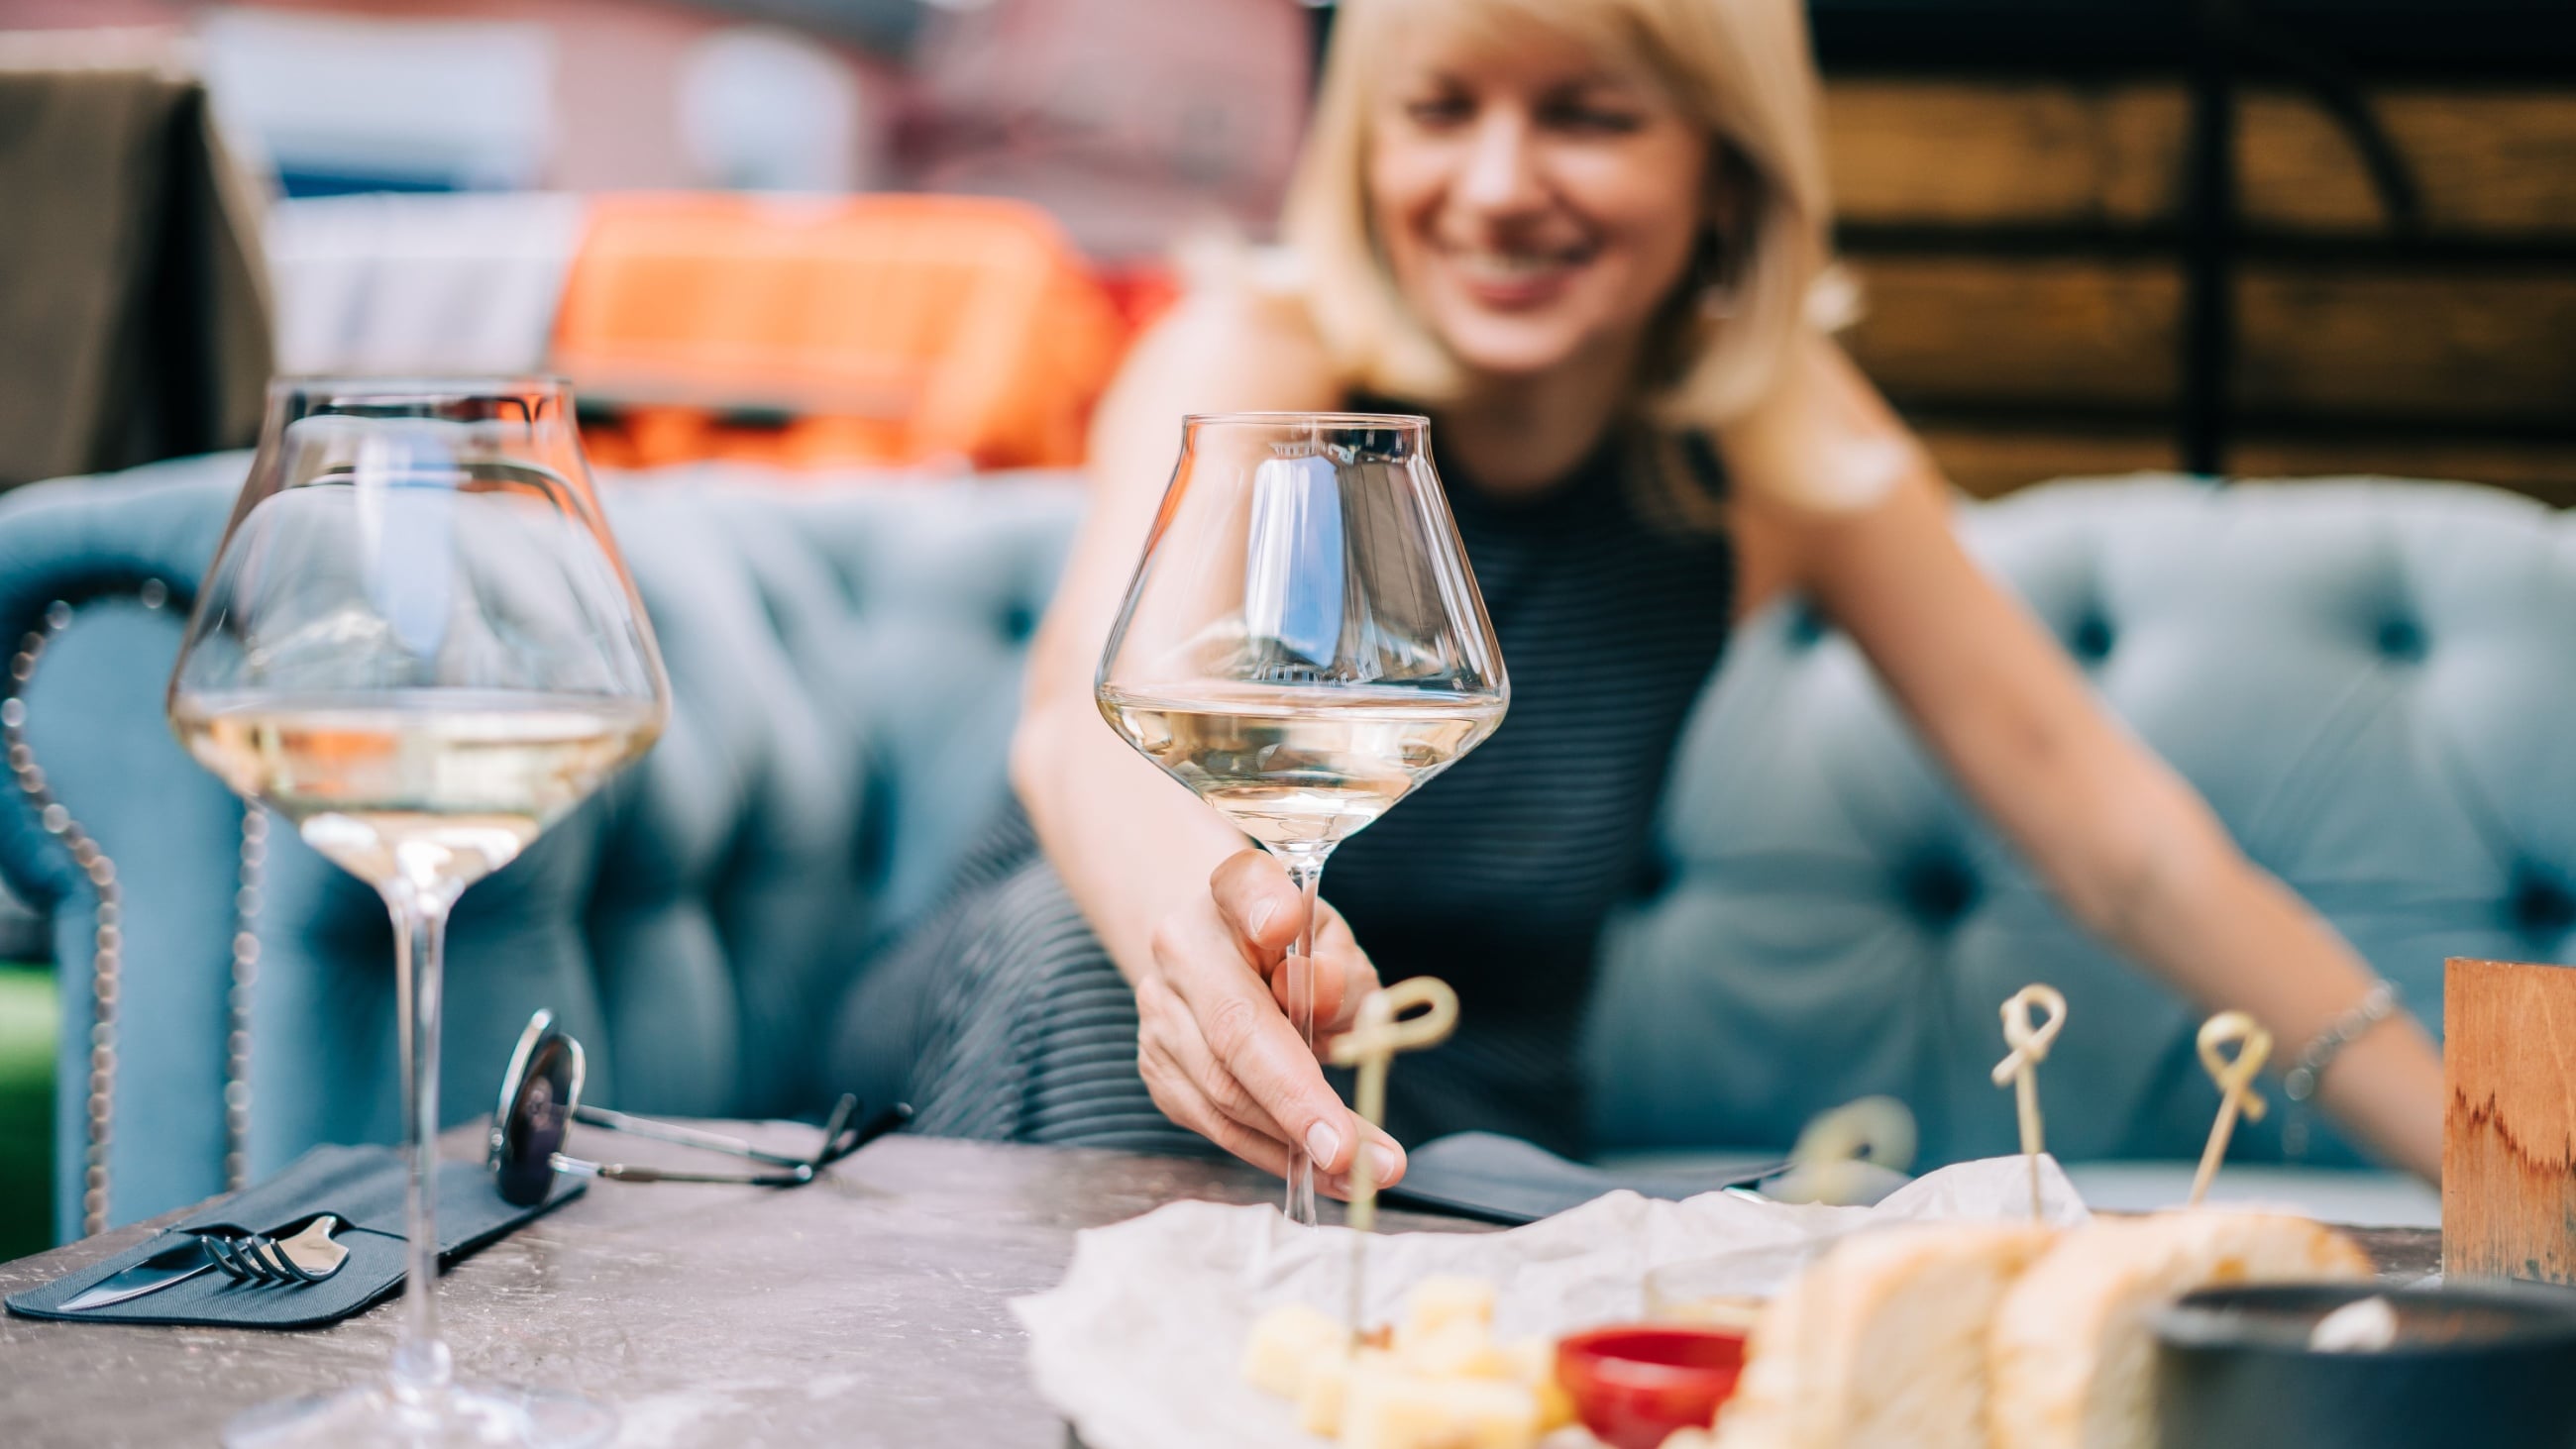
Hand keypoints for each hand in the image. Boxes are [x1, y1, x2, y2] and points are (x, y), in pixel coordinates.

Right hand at [1134, 850, 1404, 1195]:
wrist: (1215, 950)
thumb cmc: (1290, 945)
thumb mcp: (1331, 936)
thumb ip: (1336, 964)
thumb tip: (1324, 993)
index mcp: (1223, 898)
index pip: (1244, 895)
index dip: (1268, 917)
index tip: (1283, 924)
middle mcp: (1175, 955)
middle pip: (1233, 1036)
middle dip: (1298, 1102)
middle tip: (1359, 1154)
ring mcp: (1157, 1019)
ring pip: (1222, 1096)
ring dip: (1296, 1144)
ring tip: (1363, 1171)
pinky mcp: (1160, 1073)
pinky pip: (1217, 1126)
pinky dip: (1272, 1153)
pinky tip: (1323, 1173)